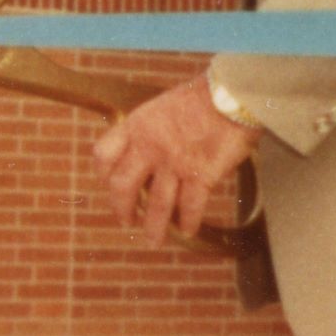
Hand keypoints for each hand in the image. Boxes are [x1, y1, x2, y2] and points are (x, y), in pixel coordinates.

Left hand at [94, 72, 254, 244]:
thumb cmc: (204, 96)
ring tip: (154, 241)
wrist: (233, 95)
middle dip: (122, 209)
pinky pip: (190, 207)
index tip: (108, 184)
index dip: (103, 174)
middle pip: (123, 187)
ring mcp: (174, 163)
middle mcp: (150, 147)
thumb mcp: (164, 105)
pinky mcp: (200, 175)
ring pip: (157, 205)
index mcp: (137, 126)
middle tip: (126, 220)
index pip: (104, 155)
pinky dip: (188, 222)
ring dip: (154, 228)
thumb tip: (150, 150)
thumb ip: (152, 129)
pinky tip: (188, 230)